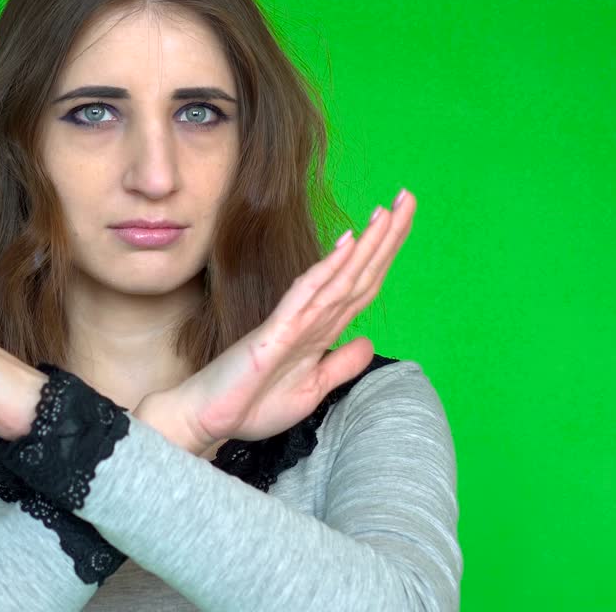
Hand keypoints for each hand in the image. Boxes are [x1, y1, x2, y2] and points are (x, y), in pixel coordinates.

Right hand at [149, 189, 416, 455]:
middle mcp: (311, 318)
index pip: (362, 285)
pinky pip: (306, 296)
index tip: (402, 221)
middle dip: (385, 236)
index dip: (385, 254)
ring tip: (386, 212)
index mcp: (321, 331)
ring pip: (338, 277)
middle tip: (407, 196)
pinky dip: (328, 269)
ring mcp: (293, 321)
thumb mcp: (311, 390)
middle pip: (357, 272)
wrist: (208, 418)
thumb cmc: (251, 403)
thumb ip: (339, 365)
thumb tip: (368, 342)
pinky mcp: (274, 332)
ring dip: (365, 245)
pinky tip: (346, 245)